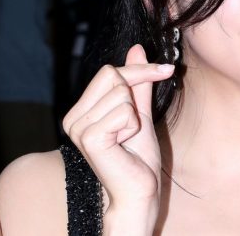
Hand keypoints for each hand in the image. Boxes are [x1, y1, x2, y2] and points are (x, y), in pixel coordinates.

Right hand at [62, 44, 174, 234]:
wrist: (139, 192)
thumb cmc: (138, 158)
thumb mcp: (140, 111)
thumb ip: (136, 82)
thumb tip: (137, 48)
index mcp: (80, 111)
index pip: (109, 70)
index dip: (141, 70)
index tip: (166, 70)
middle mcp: (73, 118)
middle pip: (113, 75)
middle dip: (136, 93)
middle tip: (136, 123)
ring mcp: (78, 128)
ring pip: (121, 93)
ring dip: (134, 116)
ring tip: (127, 139)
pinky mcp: (90, 137)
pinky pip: (124, 112)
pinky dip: (133, 127)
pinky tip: (125, 145)